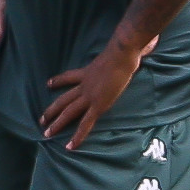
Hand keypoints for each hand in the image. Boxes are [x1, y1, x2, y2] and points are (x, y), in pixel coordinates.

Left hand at [42, 35, 158, 150]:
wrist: (121, 55)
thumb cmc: (124, 50)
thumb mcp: (120, 51)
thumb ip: (128, 50)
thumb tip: (148, 43)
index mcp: (88, 72)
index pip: (69, 77)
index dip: (58, 81)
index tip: (49, 84)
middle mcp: (85, 85)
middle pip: (64, 99)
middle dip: (52, 110)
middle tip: (42, 119)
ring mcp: (90, 96)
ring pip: (68, 112)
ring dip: (57, 123)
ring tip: (46, 134)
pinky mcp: (98, 106)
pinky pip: (85, 123)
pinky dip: (77, 136)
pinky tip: (70, 146)